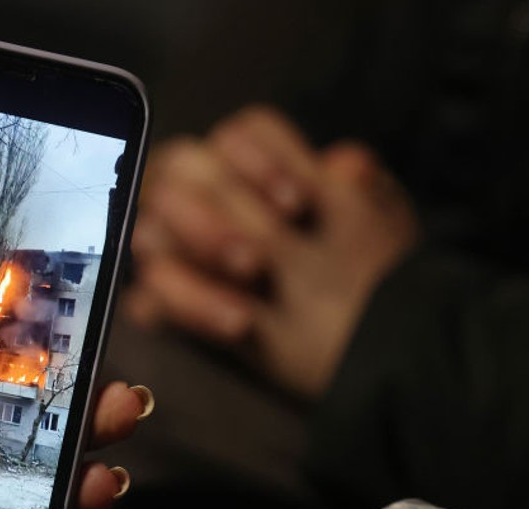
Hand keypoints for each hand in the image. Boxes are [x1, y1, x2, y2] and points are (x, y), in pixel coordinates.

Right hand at [128, 106, 417, 397]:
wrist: (381, 352)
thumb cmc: (375, 284)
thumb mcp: (379, 228)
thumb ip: (358, 184)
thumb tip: (343, 164)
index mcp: (267, 174)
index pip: (238, 136)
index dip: (259, 161)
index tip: (296, 204)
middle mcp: (220, 204)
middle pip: (178, 171)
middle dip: (213, 210)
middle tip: (255, 258)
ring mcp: (190, 254)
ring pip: (151, 228)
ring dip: (196, 247)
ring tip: (249, 278)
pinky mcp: (176, 305)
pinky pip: (147, 297)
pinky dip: (186, 303)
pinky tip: (235, 322)